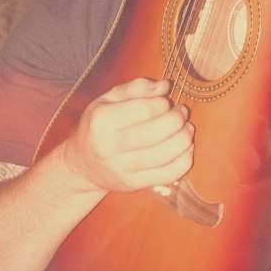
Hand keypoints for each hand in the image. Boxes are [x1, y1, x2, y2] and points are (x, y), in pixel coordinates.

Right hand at [64, 78, 193, 193]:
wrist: (83, 164)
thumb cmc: (100, 126)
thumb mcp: (108, 100)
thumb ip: (136, 88)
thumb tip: (164, 86)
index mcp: (101, 120)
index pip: (143, 110)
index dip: (162, 103)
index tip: (166, 101)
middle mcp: (108, 146)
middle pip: (155, 133)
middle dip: (177, 120)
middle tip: (181, 113)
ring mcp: (121, 169)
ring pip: (164, 155)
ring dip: (184, 139)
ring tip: (187, 128)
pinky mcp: (133, 184)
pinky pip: (168, 175)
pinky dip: (184, 161)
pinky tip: (185, 148)